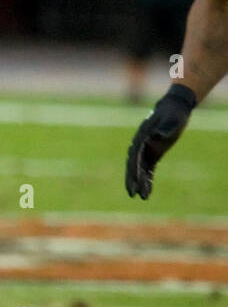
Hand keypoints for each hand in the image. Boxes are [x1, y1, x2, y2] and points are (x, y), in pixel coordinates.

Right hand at [125, 84, 196, 198]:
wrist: (174, 109)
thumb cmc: (173, 113)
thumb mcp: (172, 118)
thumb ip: (165, 126)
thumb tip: (158, 135)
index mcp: (142, 137)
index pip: (135, 157)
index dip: (134, 171)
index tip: (135, 182)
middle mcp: (140, 146)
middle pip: (133, 166)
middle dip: (132, 180)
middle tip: (132, 194)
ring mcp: (146, 150)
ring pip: (140, 170)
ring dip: (140, 183)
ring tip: (142, 197)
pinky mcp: (153, 154)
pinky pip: (148, 169)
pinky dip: (147, 179)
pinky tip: (148, 191)